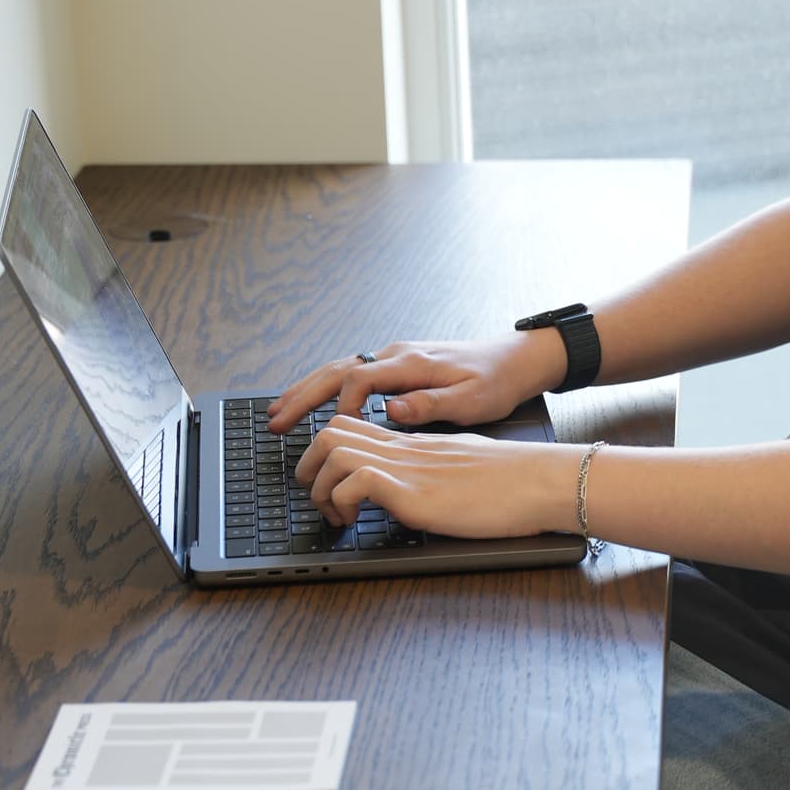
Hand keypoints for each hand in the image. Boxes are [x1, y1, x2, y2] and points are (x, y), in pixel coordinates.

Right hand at [267, 329, 559, 435]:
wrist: (515, 360)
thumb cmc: (496, 382)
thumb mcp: (471, 400)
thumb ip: (430, 405)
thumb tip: (391, 409)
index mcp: (410, 363)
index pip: (359, 380)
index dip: (342, 407)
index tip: (336, 434)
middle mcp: (395, 355)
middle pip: (336, 371)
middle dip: (302, 396)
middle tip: (274, 421)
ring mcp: (393, 357)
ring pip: (337, 369)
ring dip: (305, 391)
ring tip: (277, 413)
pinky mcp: (396, 364)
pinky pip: (350, 374)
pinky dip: (324, 388)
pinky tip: (312, 402)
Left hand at [296, 413, 579, 537]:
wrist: (540, 482)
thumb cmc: (513, 483)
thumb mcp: (462, 470)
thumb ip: (433, 473)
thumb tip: (420, 490)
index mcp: (415, 444)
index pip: (353, 428)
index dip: (325, 452)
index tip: (325, 482)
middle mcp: (404, 448)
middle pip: (330, 431)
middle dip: (308, 466)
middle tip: (319, 497)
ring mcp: (407, 466)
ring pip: (332, 450)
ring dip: (320, 486)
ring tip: (335, 513)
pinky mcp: (413, 489)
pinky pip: (355, 481)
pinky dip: (342, 503)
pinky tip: (355, 521)